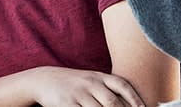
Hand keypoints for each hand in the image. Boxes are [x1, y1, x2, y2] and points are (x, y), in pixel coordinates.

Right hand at [29, 66, 143, 106]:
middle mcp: (90, 83)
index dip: (135, 99)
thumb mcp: (91, 79)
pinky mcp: (67, 104)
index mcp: (99, 76)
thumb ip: (109, 88)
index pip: (122, 85)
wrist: (44, 79)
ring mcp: (78, 94)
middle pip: (112, 102)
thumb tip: (132, 103)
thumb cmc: (74, 83)